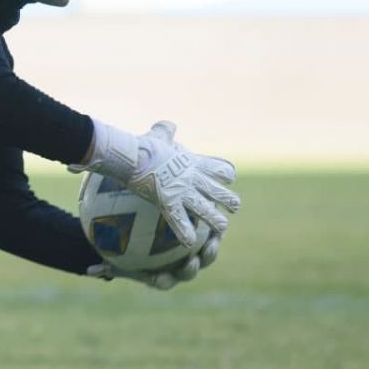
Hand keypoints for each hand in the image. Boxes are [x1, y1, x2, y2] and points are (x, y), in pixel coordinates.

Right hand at [74, 119, 239, 246]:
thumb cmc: (144, 144)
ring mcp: (181, 191)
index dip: (225, 173)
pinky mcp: (168, 202)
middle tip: (235, 206)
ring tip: (223, 227)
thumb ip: (165, 131)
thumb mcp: (158, 135)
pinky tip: (189, 243)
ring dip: (214, 218)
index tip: (229, 177)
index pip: (218, 168)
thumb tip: (167, 124)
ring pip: (204, 207)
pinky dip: (184, 232)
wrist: (133, 154)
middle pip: (217, 189)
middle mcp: (191, 177)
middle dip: (227, 198)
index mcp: (192, 162)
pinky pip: (178, 220)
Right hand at [88, 231, 221, 290]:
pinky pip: (210, 231)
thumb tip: (89, 271)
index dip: (165, 280)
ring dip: (212, 246)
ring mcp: (195, 252)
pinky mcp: (204, 237)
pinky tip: (211, 209)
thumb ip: (106, 266)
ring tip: (214, 235)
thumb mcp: (115, 258)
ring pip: (207, 253)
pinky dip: (212, 224)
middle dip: (194, 267)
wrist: (147, 239)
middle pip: (190, 270)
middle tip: (193, 259)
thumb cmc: (129, 251)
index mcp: (162, 275)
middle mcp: (180, 266)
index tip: (161, 276)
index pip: (164, 281)